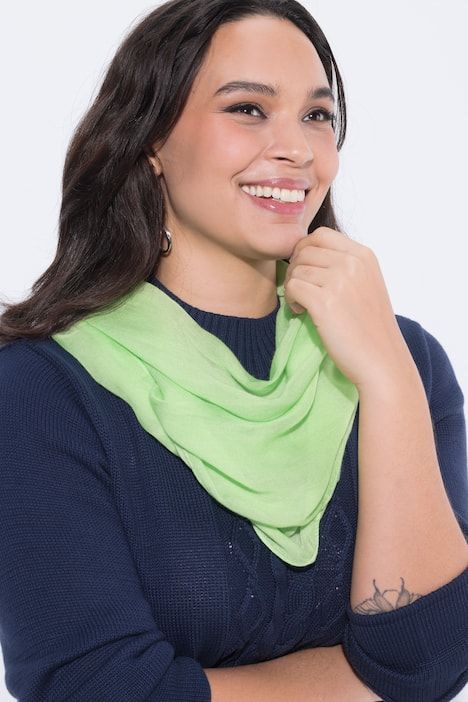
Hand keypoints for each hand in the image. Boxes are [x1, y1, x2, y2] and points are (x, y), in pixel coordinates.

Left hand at [284, 227, 411, 389]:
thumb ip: (345, 265)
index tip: (307, 272)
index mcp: (364, 255)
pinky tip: (301, 312)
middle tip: (300, 291)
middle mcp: (353, 263)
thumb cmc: (370, 327)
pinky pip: (293, 286)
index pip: (321, 234)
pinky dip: (291, 299)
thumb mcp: (366, 284)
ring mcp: (340, 281)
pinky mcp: (325, 302)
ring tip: (302, 304)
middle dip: (295, 269)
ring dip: (292, 286)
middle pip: (304, 250)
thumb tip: (306, 253)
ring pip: (296, 269)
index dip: (305, 250)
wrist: (381, 360)